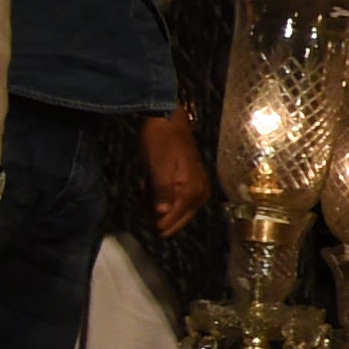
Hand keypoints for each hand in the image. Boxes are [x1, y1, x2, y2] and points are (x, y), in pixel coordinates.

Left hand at [140, 112, 209, 241]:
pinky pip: (181, 198)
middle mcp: (200, 190)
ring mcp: (198, 184)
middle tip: (149, 218)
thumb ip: (162, 192)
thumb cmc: (161, 142)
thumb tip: (162, 214)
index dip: (164, 224)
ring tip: (147, 198)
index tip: (152, 229)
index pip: (178, 216)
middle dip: (166, 218)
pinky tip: (153, 189)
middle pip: (183, 215)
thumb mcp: (158, 167)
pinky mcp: (193, 179)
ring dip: (164, 208)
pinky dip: (167, 198)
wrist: (168, 120)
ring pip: (181, 207)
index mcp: (192, 188)